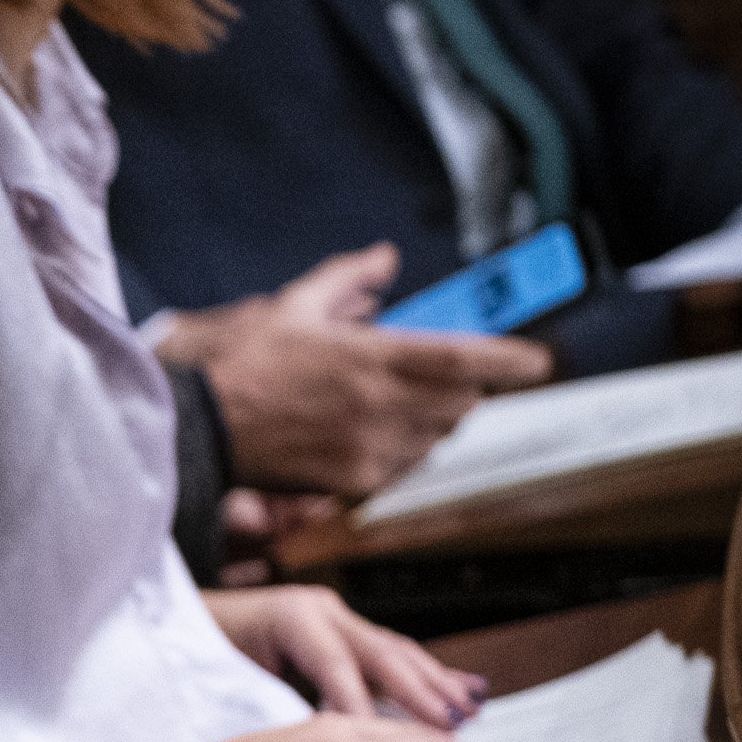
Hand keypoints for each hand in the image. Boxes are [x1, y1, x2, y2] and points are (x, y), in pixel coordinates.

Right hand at [157, 246, 554, 496]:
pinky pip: (408, 466)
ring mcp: (371, 448)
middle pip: (461, 401)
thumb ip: (347, 278)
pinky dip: (407, 449)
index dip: (509, 360)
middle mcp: (380, 406)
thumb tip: (384, 260)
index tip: (537, 361)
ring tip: (400, 404)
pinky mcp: (356, 481)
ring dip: (435, 419)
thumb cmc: (246, 366)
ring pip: (439, 436)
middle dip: (463, 387)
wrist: (205, 428)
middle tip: (445, 376)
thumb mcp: (294, 306)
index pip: (463, 358)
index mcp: (371, 358)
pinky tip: (376, 434)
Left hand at [201, 584, 485, 725]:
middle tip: (452, 728)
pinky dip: (430, 679)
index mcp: (289, 617)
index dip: (359, 702)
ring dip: (436, 686)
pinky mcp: (351, 630)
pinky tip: (462, 696)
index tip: (381, 741)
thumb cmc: (205, 656)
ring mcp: (341, 617)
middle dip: (419, 692)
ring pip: (397, 651)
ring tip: (468, 715)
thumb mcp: (230, 678)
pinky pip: (397, 656)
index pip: (332, 662)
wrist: (189, 624)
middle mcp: (322, 611)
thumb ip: (272, 704)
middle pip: (379, 651)